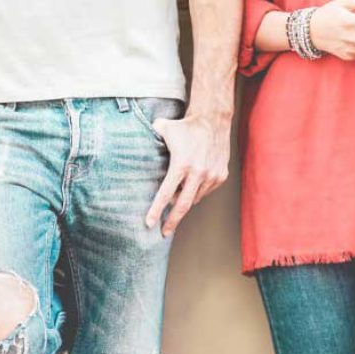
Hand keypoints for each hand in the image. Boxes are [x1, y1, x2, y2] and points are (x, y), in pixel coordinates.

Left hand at [145, 113, 230, 236]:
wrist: (213, 121)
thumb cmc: (186, 126)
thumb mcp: (163, 129)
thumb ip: (149, 138)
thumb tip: (133, 141)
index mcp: (181, 165)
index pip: (166, 194)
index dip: (156, 211)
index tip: (149, 223)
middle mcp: (198, 173)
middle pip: (183, 206)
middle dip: (172, 221)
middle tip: (164, 232)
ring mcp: (211, 176)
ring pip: (194, 198)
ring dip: (184, 201)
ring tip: (177, 197)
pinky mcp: (221, 176)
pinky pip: (205, 191)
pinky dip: (196, 191)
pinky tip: (192, 183)